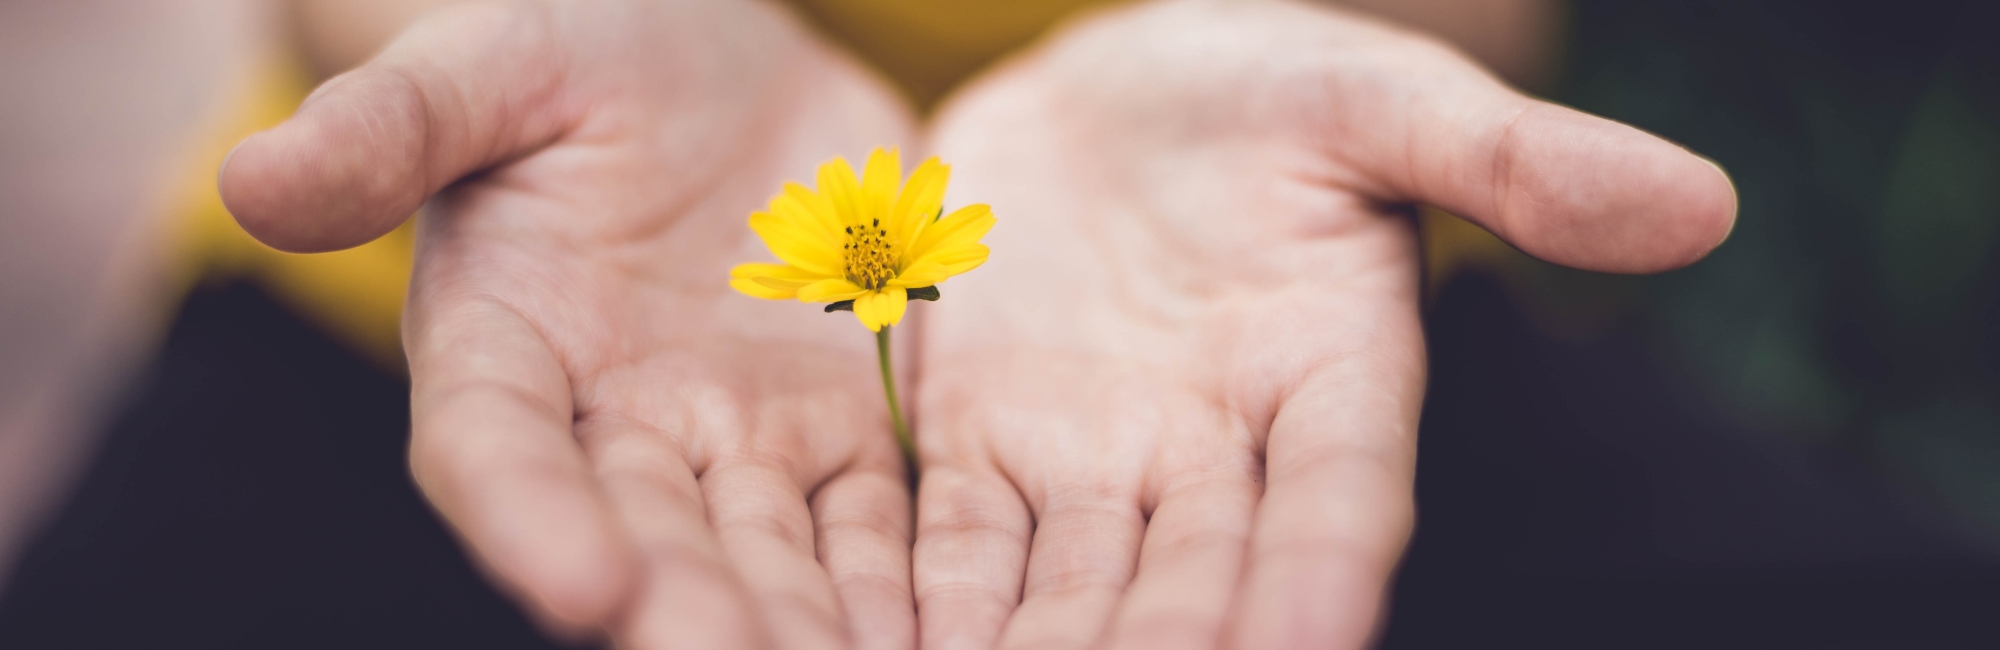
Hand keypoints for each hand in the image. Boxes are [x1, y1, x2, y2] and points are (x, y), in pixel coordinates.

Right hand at [220, 1, 919, 646]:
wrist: (712, 60)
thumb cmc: (577, 44)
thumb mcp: (493, 62)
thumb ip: (395, 124)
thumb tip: (253, 179)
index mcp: (502, 342)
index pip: (497, 448)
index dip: (529, 521)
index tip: (584, 588)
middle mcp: (612, 421)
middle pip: (646, 538)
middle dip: (695, 616)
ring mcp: (733, 437)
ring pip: (770, 556)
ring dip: (806, 628)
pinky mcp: (838, 429)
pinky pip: (873, 522)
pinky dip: (901, 587)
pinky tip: (943, 638)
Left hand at [909, 1, 1734, 647]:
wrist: (1104, 93)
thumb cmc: (1261, 86)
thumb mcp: (1376, 97)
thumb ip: (1511, 160)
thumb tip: (1702, 205)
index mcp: (1332, 376)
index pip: (1340, 503)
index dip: (1323, 584)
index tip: (1312, 647)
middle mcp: (1216, 453)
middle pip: (1196, 587)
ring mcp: (1092, 461)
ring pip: (1070, 598)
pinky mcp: (980, 448)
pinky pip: (957, 548)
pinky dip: (935, 612)